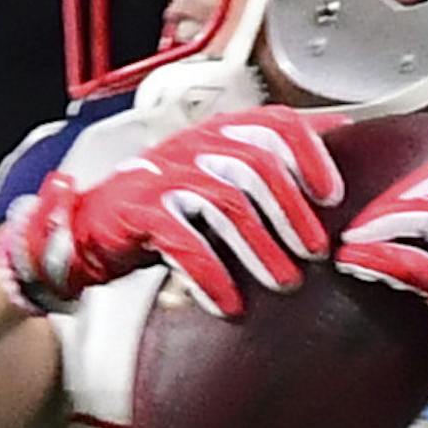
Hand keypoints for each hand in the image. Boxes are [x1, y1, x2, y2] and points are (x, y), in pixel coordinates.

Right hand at [0, 106, 342, 318]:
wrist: (90, 233)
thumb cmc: (167, 212)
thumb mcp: (222, 187)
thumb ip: (270, 176)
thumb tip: (337, 166)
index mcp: (219, 134)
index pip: (275, 124)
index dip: (310, 155)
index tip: (334, 196)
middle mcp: (193, 146)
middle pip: (256, 166)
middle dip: (292, 213)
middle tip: (315, 253)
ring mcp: (163, 176)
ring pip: (225, 204)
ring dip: (262, 248)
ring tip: (285, 284)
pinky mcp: (139, 211)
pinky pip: (184, 241)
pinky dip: (211, 275)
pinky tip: (230, 303)